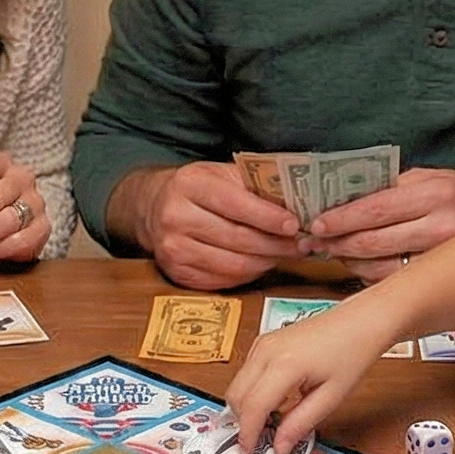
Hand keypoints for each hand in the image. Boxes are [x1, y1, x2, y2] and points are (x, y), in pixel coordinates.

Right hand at [135, 162, 301, 289]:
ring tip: (285, 254)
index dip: (269, 217)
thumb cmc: (197, 189)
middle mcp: (175, 216)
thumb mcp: (220, 173)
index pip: (236, 204)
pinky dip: (249, 274)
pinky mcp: (177, 273)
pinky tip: (261, 263)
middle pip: (238, 238)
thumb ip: (253, 185)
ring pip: (234, 264)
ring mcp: (173, 248)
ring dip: (266, 262)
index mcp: (189, 184)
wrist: (153, 207)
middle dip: (276, 244)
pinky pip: (223, 280)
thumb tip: (296, 204)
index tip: (295, 225)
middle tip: (301, 245)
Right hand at [225, 295, 391, 453]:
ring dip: (248, 408)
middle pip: (236, 397)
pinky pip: (246, 373)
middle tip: (261, 442)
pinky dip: (253, 392)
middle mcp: (265, 350)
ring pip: (238, 385)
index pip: (252, 408)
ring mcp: (262, 343)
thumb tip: (279, 448)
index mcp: (284, 364)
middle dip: (243, 423)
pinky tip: (276, 402)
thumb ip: (300, 424)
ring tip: (272, 423)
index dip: (247, 436)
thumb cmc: (351, 354)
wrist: (359, 322)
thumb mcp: (331, 398)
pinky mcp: (263, 342)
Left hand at [304, 167, 454, 279]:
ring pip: (381, 269)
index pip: (375, 208)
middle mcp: (442, 225)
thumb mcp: (432, 178)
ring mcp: (444, 257)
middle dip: (337, 243)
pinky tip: (361, 266)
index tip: (316, 224)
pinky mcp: (443, 278)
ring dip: (350, 262)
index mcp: (436, 193)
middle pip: (373, 242)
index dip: (340, 219)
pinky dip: (371, 275)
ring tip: (334, 253)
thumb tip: (342, 198)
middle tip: (315, 243)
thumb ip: (392, 187)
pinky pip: (396, 282)